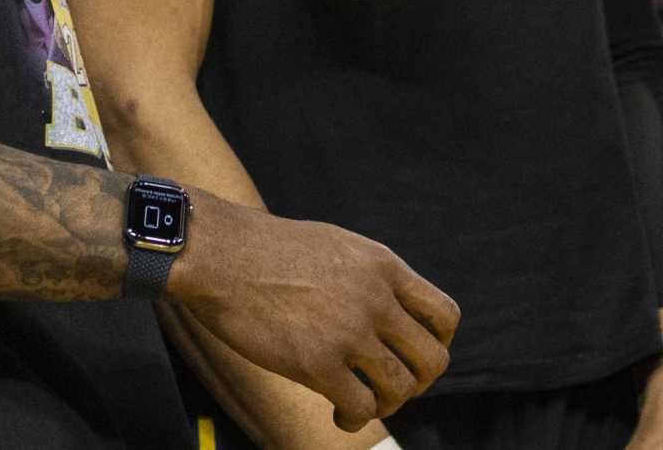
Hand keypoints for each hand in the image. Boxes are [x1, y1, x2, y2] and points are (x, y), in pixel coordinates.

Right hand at [176, 196, 458, 433]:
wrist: (217, 253)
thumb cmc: (264, 249)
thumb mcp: (333, 245)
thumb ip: (369, 276)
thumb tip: (392, 312)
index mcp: (381, 265)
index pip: (445, 315)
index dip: (437, 342)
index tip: (410, 352)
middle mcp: (374, 298)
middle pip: (433, 360)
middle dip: (417, 381)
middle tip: (390, 385)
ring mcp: (348, 332)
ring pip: (400, 389)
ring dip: (385, 403)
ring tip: (361, 400)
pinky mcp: (317, 363)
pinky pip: (361, 407)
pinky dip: (355, 418)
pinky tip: (338, 412)